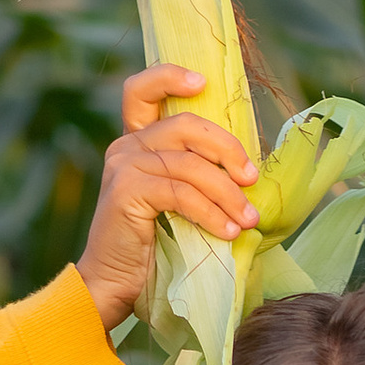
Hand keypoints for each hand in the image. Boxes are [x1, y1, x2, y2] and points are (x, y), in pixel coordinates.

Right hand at [76, 66, 259, 331]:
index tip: (203, 81)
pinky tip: (228, 231)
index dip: (170, 76)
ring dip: (227, 192)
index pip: (142, 91)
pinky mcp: (128, 193)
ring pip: (189, 164)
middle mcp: (126, 148)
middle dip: (227, 148)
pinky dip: (211, 212)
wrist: (112, 287)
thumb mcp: (176, 204)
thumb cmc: (151, 251)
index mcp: (136, 143)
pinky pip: (181, 192)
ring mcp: (125, 168)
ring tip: (248, 219)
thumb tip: (248, 172)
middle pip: (185, 124)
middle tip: (251, 178)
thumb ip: (196, 177)